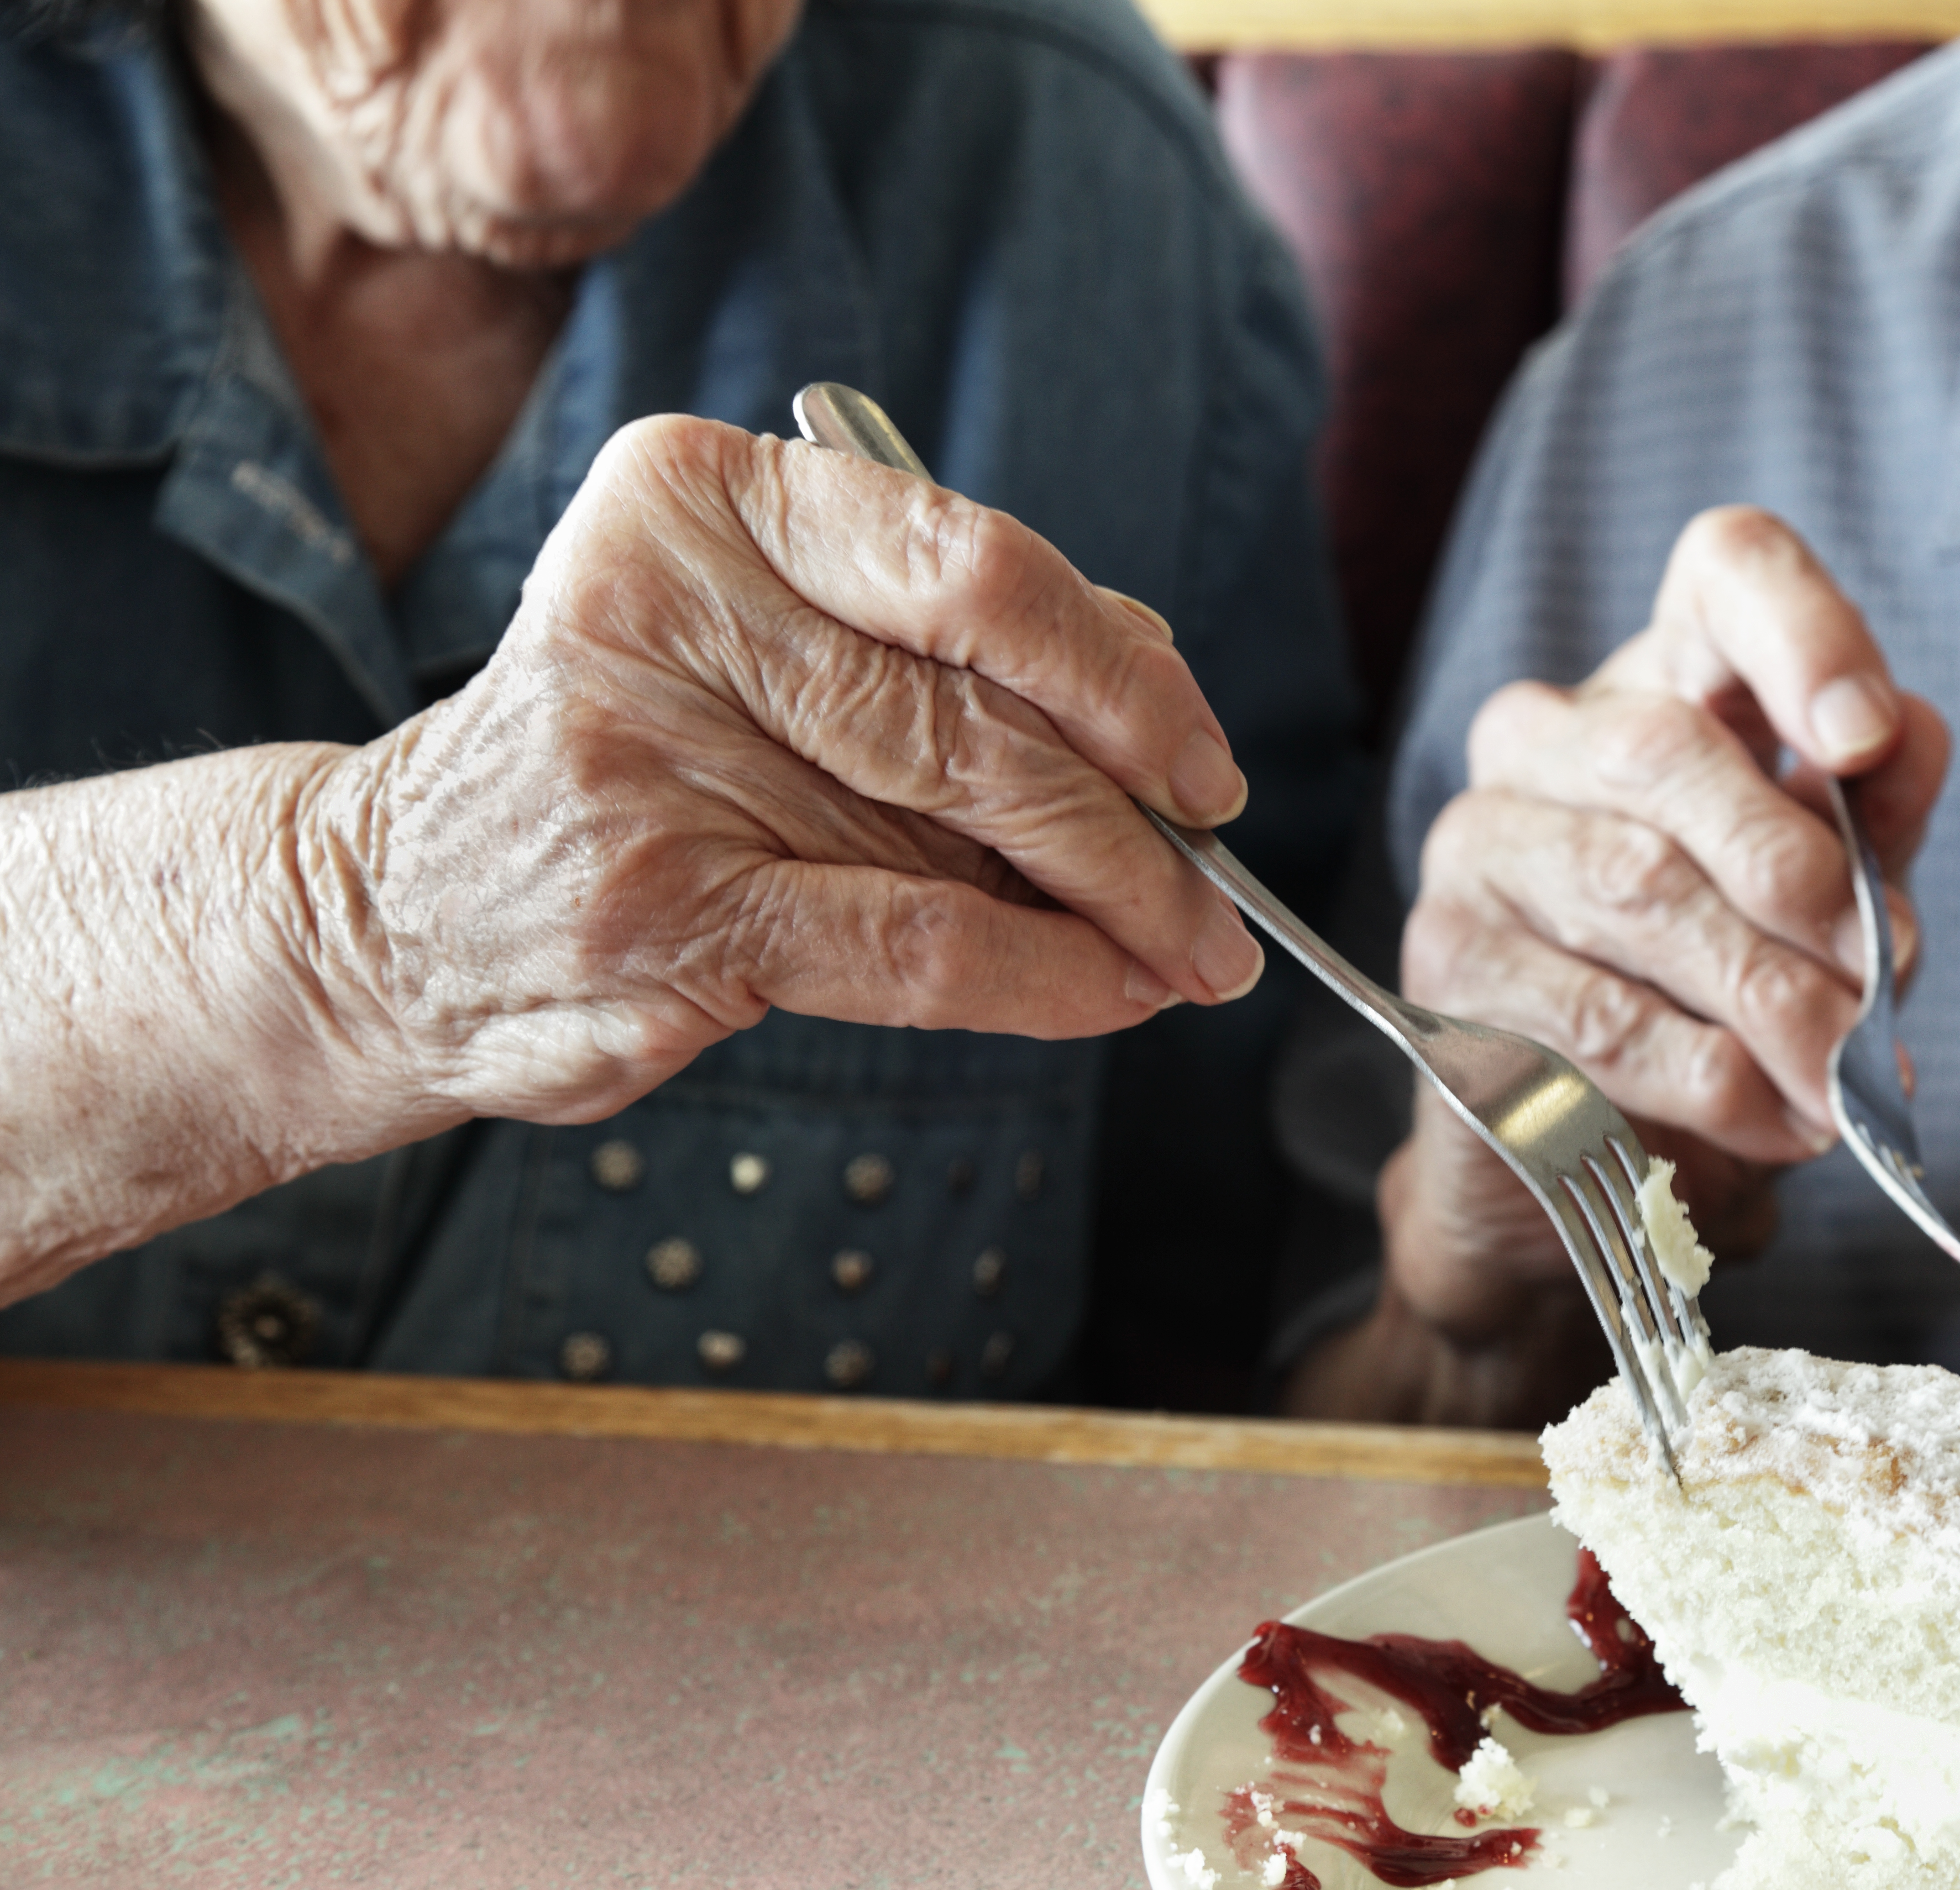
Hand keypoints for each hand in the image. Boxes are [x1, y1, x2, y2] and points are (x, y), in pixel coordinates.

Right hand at [313, 412, 1266, 1124]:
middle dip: (1136, 815)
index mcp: (705, 493)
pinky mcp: (662, 906)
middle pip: (980, 708)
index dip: (1119, 670)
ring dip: (1111, 906)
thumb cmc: (643, 761)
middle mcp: (664, 602)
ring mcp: (647, 756)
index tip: (1202, 759)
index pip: (972, 562)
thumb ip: (946, 648)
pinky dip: (1044, 975)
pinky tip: (1113, 994)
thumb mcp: (772, 649)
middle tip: (1223, 887)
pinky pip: (915, 940)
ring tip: (1190, 951)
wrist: (404, 910)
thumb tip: (1160, 699)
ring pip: (960, 828)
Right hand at [1288, 507, 1948, 1425]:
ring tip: (1847, 1079)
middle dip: (1802, 876)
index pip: (1727, 571)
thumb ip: (1872, 820)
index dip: (1803, 633)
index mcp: (1667, 681)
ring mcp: (1478, 840)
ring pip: (1635, 889)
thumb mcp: (1830, 906)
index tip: (1868, 738)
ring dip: (1771, 997)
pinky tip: (1775, 1119)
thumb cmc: (1723, 998)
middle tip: (1883, 980)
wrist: (1596, 1159)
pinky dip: (1707, 1077)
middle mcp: (1547, 736)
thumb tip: (1911, 735)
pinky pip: (1591, 1012)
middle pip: (1671, 749)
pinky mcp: (1445, 960)